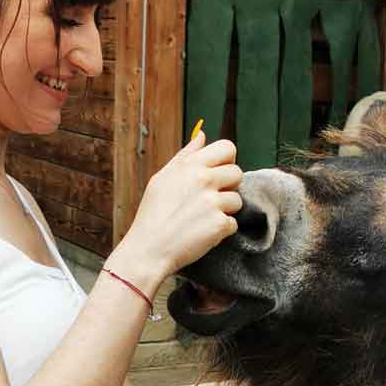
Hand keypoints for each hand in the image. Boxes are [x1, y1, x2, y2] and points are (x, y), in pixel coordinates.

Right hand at [119, 130, 242, 283]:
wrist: (149, 250)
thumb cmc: (153, 214)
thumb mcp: (162, 178)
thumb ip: (186, 156)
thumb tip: (202, 135)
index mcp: (191, 166)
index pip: (227, 148)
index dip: (226, 161)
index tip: (218, 173)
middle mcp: (204, 180)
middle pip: (237, 173)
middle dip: (228, 186)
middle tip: (208, 200)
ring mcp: (213, 202)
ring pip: (237, 200)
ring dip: (224, 210)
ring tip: (202, 218)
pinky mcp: (220, 224)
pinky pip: (233, 223)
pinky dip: (221, 230)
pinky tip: (202, 232)